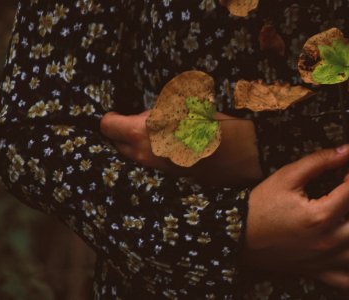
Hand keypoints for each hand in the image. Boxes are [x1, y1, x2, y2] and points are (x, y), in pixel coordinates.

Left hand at [100, 110, 262, 185]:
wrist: (241, 153)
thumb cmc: (213, 123)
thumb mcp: (182, 106)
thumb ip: (156, 112)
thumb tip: (144, 116)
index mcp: (142, 132)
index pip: (107, 126)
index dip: (112, 118)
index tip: (118, 114)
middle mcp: (143, 155)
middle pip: (117, 145)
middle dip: (124, 134)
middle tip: (139, 123)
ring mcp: (156, 171)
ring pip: (133, 157)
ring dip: (139, 147)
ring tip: (157, 135)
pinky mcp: (169, 181)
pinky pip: (151, 167)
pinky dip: (155, 158)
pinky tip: (171, 148)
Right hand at [241, 145, 348, 289]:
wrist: (238, 235)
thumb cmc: (261, 204)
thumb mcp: (287, 176)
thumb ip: (319, 161)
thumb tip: (347, 150)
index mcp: (319, 216)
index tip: (344, 175)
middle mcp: (327, 242)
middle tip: (348, 198)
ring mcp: (324, 260)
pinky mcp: (318, 272)